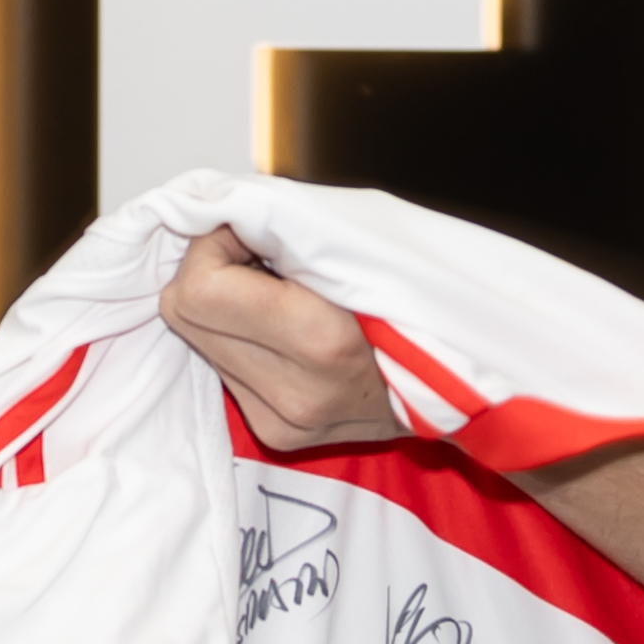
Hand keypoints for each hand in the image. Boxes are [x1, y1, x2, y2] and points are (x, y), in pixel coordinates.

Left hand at [158, 228, 403, 451]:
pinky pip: (222, 369)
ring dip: (221, 306)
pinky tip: (279, 329)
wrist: (460, 385)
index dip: (212, 246)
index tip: (246, 232)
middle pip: (183, 314)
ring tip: (274, 295)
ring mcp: (283, 420)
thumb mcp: (361, 244)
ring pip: (195, 341)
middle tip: (254, 256)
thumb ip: (284, 229)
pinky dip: (238, 338)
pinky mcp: (276, 433)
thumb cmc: (414, 303)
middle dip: (208, 271)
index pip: (201, 288)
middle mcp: (295, 393)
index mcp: (320, 341)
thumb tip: (214, 210)